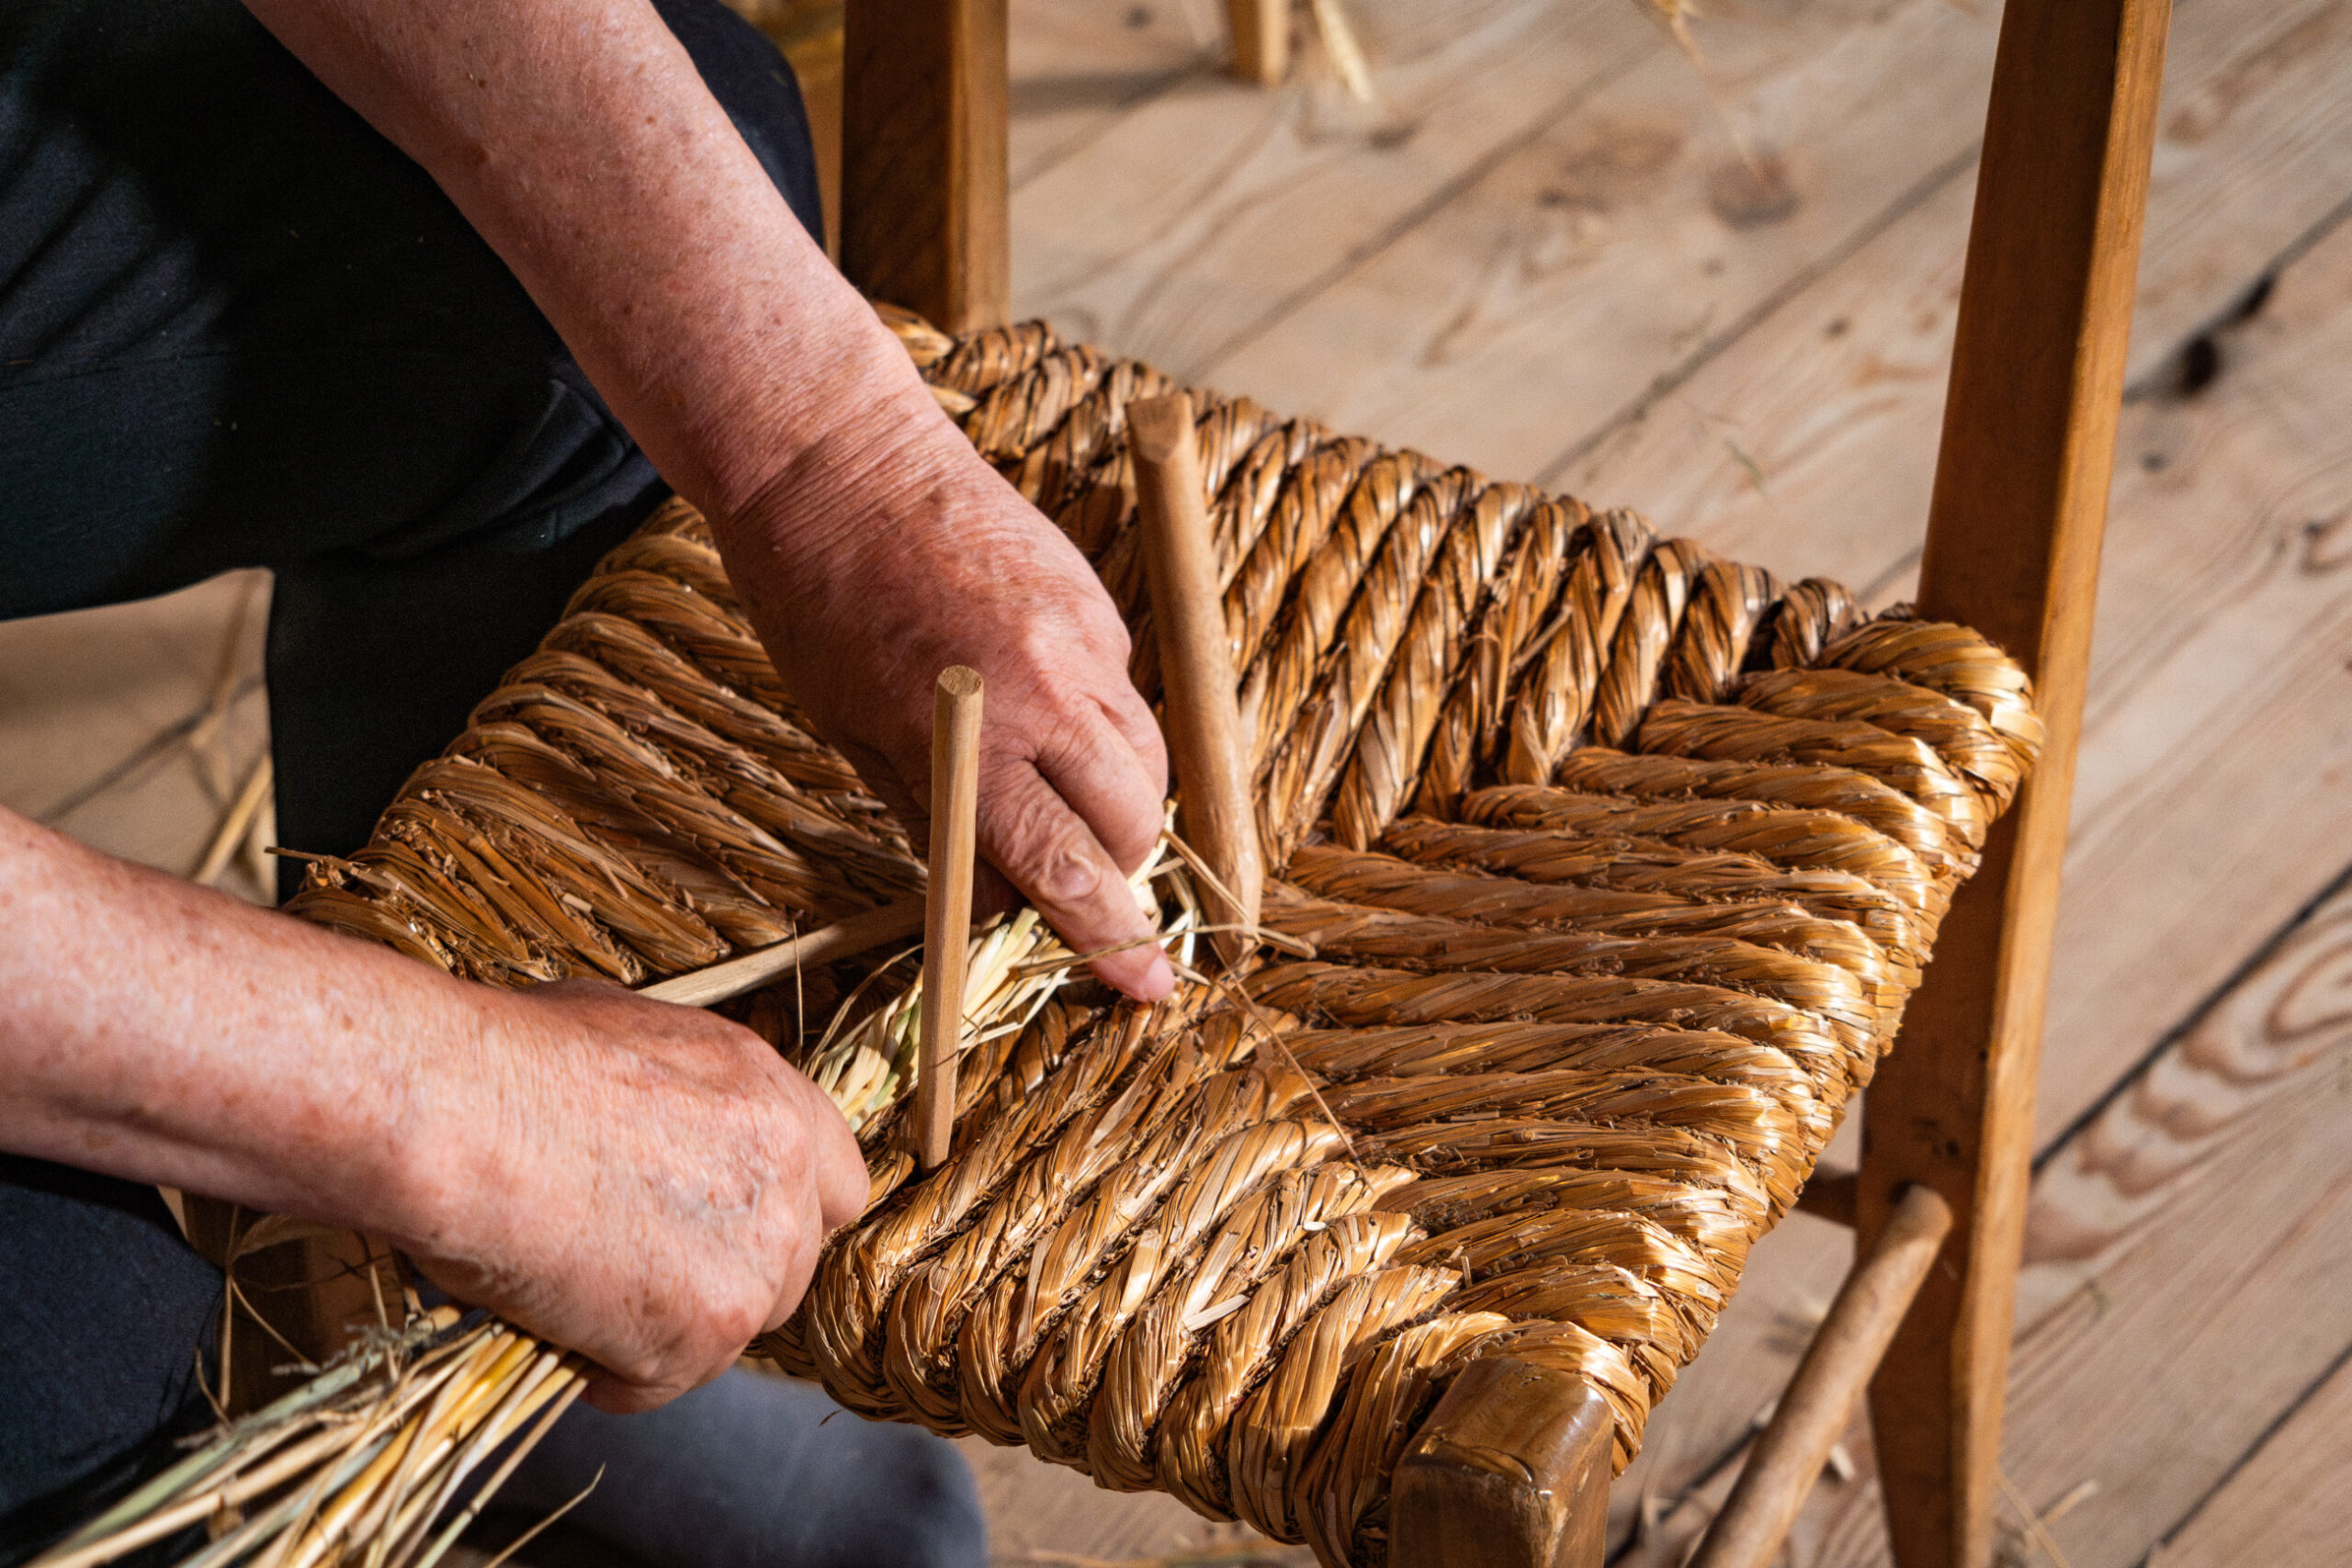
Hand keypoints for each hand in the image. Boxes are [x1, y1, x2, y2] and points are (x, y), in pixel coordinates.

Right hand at [392, 979, 866, 1411]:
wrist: (460, 1112)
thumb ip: (680, 1096)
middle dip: (723, 1281)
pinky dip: (607, 1373)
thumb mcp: (626, 1034)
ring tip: (580, 1299)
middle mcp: (784, 1175)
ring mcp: (755, 1258)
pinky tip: (554, 1329)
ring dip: (666, 1331)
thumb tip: (654, 1117)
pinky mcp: (707, 1330)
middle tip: (641, 1275)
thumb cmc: (507, 1062)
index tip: (728, 1235)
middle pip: (791, 1268)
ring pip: (734, 1332)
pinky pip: (660, 1381)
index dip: (781, 1216)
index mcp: (772, 1096)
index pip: (835, 1184)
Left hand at [717, 404, 1175, 1000]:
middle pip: (1135, 820)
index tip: (1150, 987)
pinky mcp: (1096, 598)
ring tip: (1063, 795)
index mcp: (969, 739)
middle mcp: (1047, 691)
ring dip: (1123, 799)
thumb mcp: (855, 734)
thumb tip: (997, 899)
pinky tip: (1041, 706)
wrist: (837, 460)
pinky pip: (1127, 690)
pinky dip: (1101, 722)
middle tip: (1077, 874)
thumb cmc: (818, 603)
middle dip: (1120, 866)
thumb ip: (938, 820)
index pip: (1067, 868)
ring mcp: (1083, 638)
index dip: (1110, 940)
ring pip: (1148, 758)